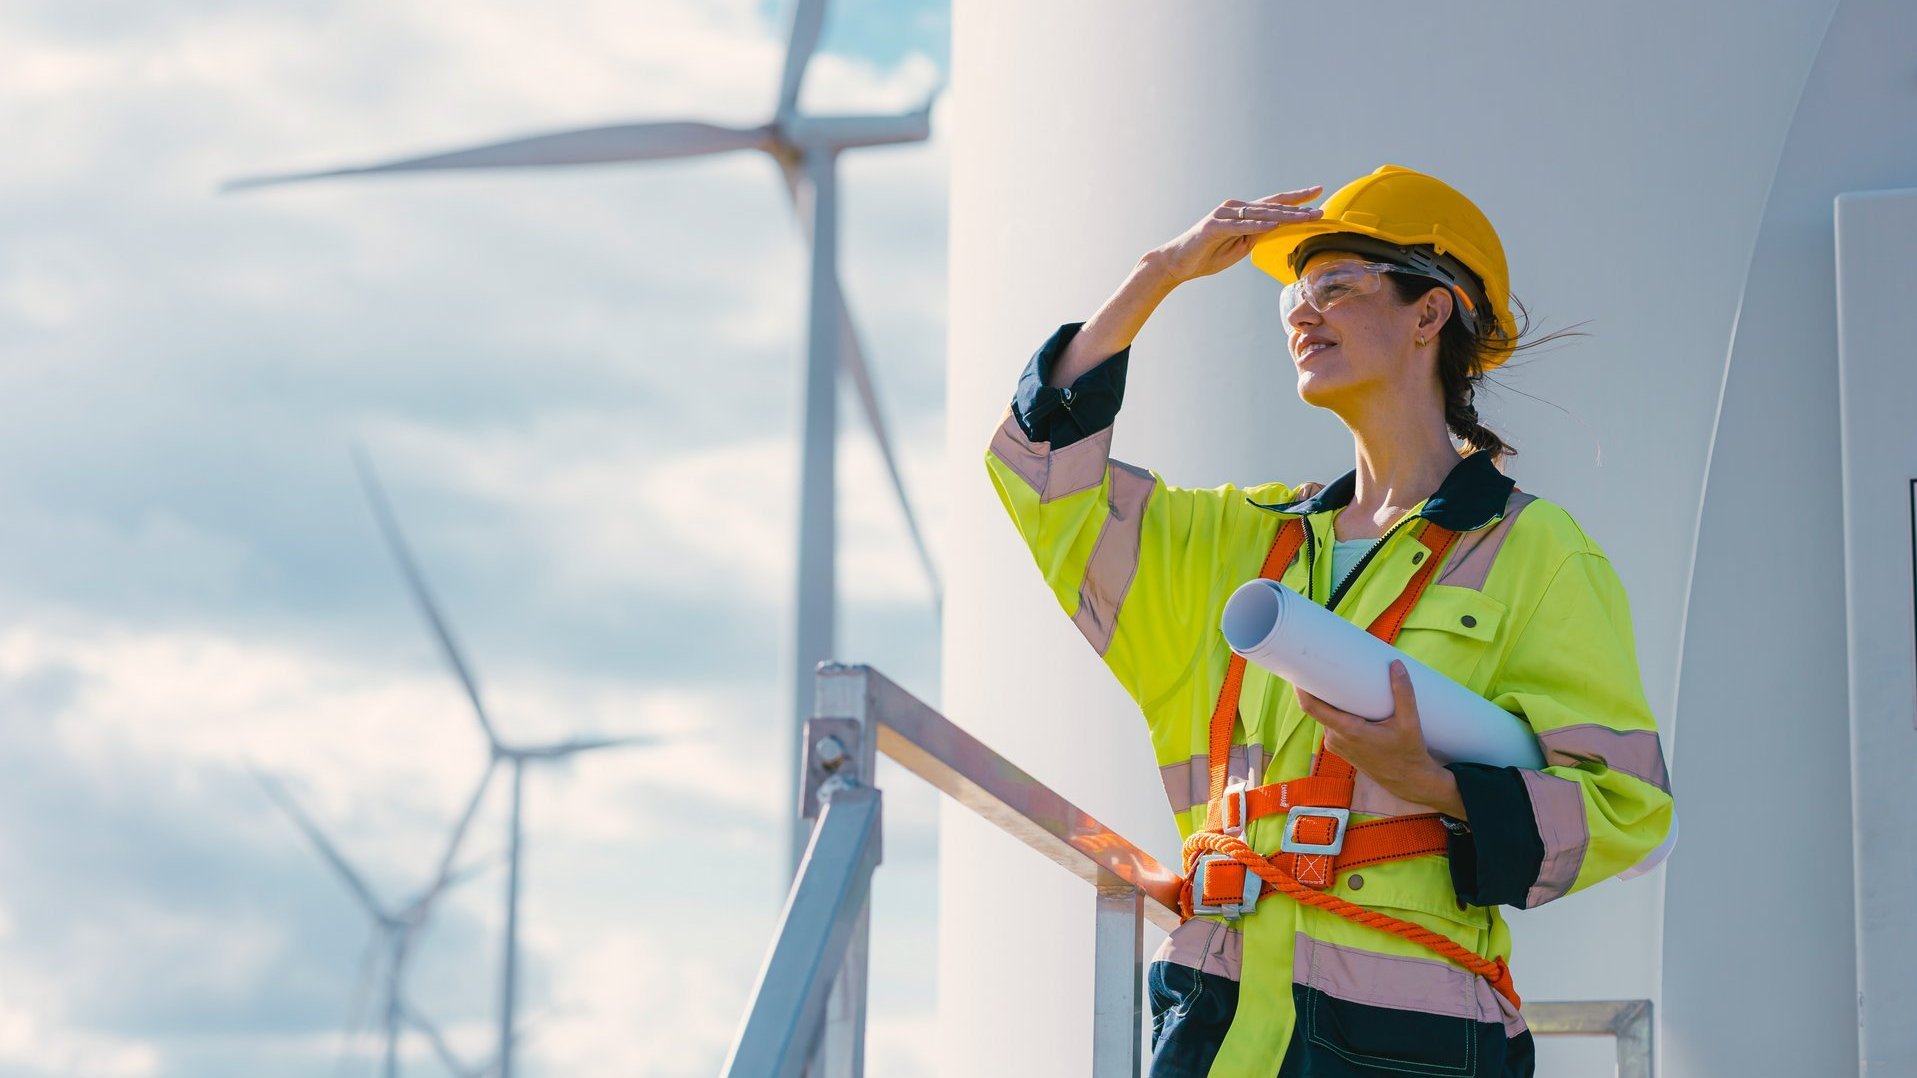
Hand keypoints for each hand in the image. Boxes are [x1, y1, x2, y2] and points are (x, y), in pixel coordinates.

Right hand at [1149, 185, 1324, 284]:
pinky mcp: (1213, 227)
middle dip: (1298, 207)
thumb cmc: (1207, 256)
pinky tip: (1273, 225)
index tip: (1317, 193)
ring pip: (1260, 214)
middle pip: (1271, 206)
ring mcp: (1223, 216)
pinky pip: (1239, 226)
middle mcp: (1234, 209)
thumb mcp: (1239, 247)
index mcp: (1242, 213)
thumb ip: (1256, 236)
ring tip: (1305, 217)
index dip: (1296, 199)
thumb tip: (1275, 229)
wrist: (1177, 263)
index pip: (1273, 204)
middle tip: (1320, 207)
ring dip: (1284, 216)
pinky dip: (1257, 226)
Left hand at [1293, 660, 1464, 816]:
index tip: (1299, 669)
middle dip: (1319, 687)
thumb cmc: (1408, 753)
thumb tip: (1396, 664)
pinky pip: (1331, 723)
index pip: (1312, 708)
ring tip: (1336, 677)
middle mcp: (1336, 738)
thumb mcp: (1409, 722)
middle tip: (1324, 663)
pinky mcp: (1339, 746)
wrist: (1407, 781)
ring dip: (1328, 699)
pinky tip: (1343, 698)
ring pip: (1325, 715)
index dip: (1301, 689)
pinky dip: (1335, 710)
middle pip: (1318, 707)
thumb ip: (1403, 693)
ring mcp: (1336, 744)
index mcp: (1348, 731)